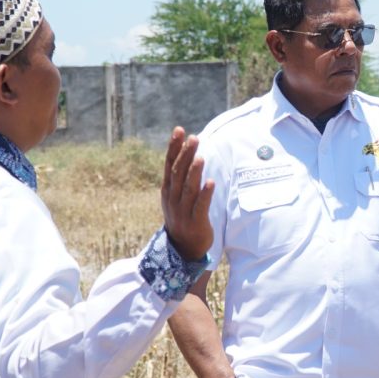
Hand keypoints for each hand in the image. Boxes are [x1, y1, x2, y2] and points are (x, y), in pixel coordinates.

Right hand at [161, 127, 215, 259]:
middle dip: (185, 154)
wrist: (182, 247)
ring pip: (188, 188)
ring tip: (200, 157)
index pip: (169, 164)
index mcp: (168, 189)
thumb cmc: (182, 215)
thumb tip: (187, 151)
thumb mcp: (176, 195)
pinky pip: (200, 207)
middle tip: (194, 138)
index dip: (174, 147)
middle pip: (178, 173)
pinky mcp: (195, 222)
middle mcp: (173, 198)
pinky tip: (210, 182)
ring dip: (194, 172)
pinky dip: (205, 194)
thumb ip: (181, 176)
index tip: (179, 130)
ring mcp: (183, 211)